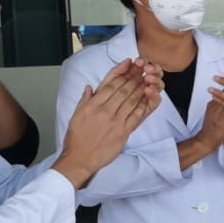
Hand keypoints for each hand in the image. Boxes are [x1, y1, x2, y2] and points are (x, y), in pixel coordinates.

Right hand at [56, 60, 155, 185]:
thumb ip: (85, 100)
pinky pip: (135, 115)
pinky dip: (142, 105)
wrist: (79, 158)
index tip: (129, 64)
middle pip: (122, 89)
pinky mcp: (122, 132)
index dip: (121, 72)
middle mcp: (103, 111)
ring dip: (140, 88)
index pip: (109, 84)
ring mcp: (114, 121)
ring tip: (147, 80)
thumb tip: (90, 87)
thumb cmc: (76, 139)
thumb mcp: (76, 115)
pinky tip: (147, 98)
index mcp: (91, 105)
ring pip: (131, 100)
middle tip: (142, 69)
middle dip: (134, 77)